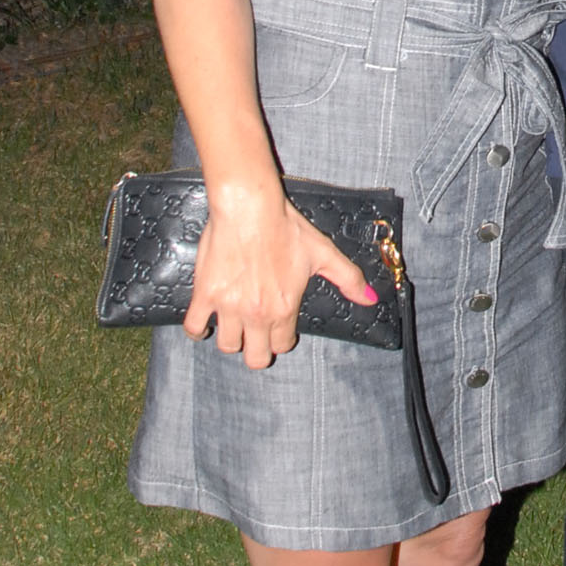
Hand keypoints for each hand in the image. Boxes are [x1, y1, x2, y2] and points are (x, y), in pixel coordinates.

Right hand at [183, 181, 378, 368]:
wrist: (250, 208)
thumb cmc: (286, 228)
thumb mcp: (323, 253)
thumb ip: (348, 279)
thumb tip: (370, 299)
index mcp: (284, 307)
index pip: (281, 344)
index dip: (281, 338)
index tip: (277, 329)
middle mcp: (257, 313)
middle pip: (254, 357)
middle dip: (256, 350)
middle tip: (255, 335)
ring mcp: (229, 306)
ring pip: (227, 345)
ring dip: (231, 338)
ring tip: (234, 325)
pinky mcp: (205, 294)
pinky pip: (194, 327)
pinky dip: (198, 330)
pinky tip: (204, 324)